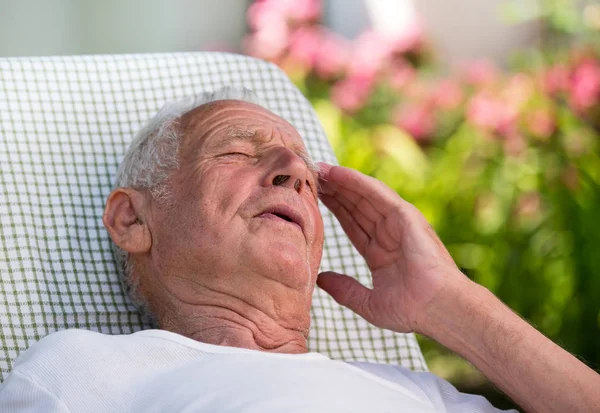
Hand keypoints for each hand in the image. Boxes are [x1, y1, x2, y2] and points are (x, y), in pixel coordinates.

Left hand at [317, 163, 469, 333]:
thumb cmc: (412, 310)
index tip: (314, 199)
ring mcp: (398, 223)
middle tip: (312, 176)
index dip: (335, 211)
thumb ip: (344, 290)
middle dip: (335, 192)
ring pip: (364, 196)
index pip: (353, 226)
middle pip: (356, 207)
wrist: (438, 308)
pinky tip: (338, 172)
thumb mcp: (369, 303)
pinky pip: (377, 194)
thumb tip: (320, 279)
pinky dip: (357, 181)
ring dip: (342, 181)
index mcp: (382, 253)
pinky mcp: (405, 215)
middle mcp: (390, 234)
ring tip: (319, 169)